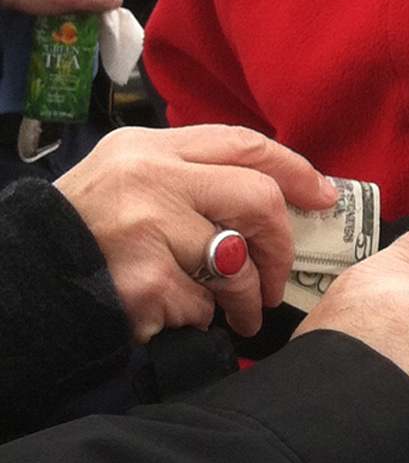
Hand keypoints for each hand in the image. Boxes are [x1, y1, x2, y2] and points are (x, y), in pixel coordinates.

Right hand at [56, 125, 338, 343]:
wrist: (23, 280)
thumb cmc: (85, 232)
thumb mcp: (125, 178)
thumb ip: (188, 177)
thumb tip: (273, 195)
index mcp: (149, 148)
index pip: (242, 144)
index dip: (294, 169)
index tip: (323, 195)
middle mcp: (149, 179)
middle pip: (258, 199)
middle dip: (281, 245)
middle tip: (277, 278)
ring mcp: (145, 229)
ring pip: (236, 263)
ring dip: (244, 298)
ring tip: (239, 313)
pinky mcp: (143, 281)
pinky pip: (202, 305)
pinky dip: (198, 319)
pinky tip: (174, 317)